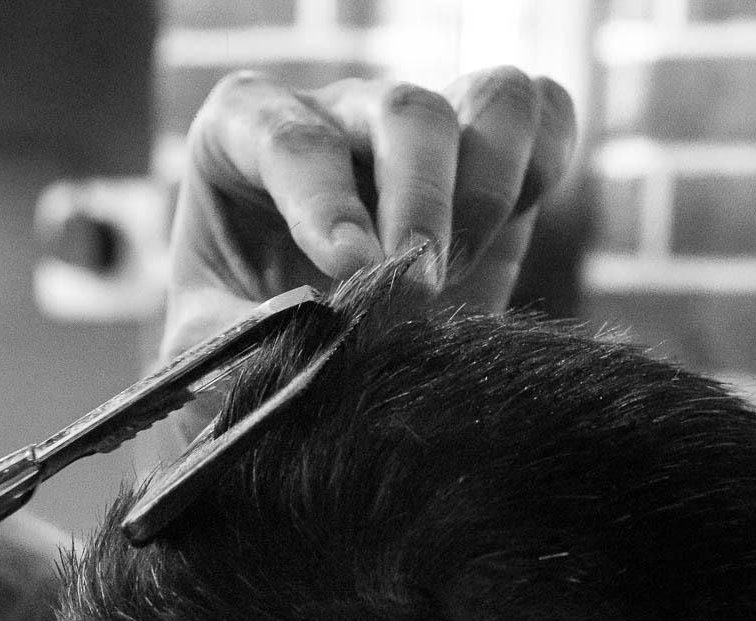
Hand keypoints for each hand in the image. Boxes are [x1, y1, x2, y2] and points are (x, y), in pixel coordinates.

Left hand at [164, 68, 576, 435]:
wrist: (304, 389)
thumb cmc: (240, 354)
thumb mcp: (211, 354)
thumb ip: (242, 342)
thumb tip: (310, 329)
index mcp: (244, 138)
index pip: (290, 137)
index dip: (324, 199)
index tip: (350, 269)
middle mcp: (337, 117)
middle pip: (403, 110)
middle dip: (420, 201)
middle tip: (419, 291)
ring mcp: (417, 133)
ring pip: (489, 97)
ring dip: (488, 189)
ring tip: (458, 273)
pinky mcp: (488, 160)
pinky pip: (543, 112)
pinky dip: (542, 165)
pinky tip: (498, 245)